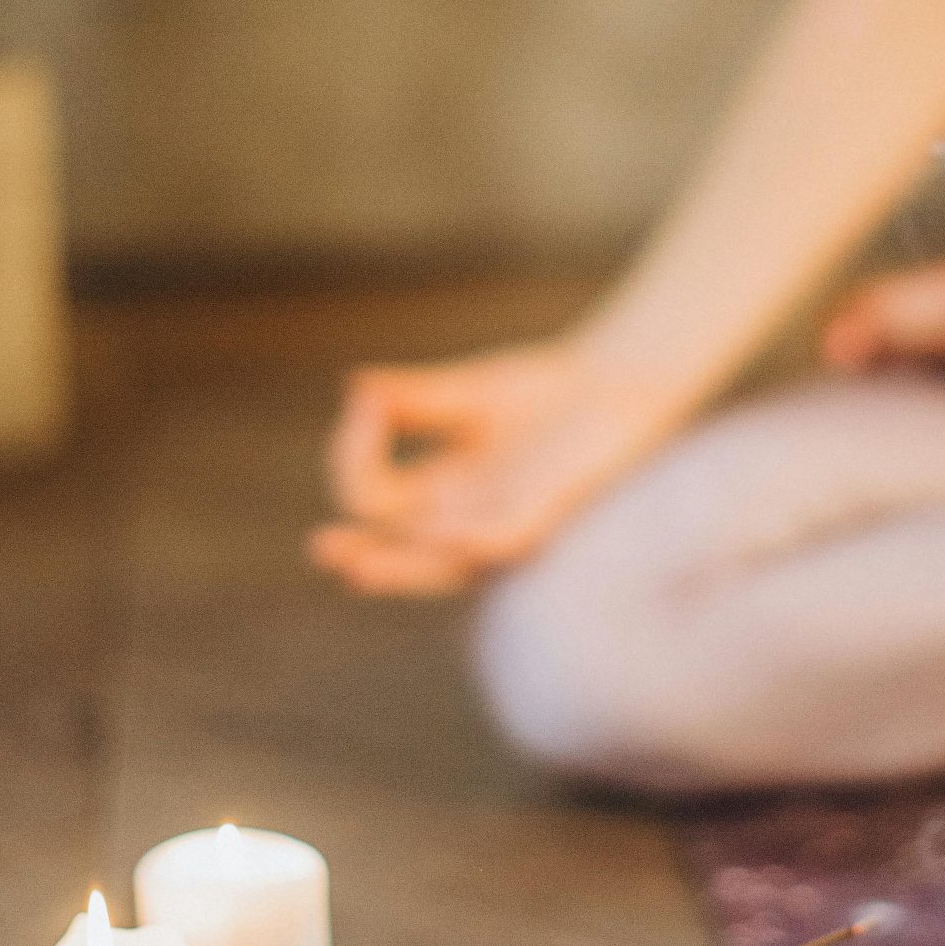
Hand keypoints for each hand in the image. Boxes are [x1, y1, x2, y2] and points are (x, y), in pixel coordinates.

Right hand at [309, 337, 684, 595]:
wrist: (619, 382)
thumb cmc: (550, 394)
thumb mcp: (469, 393)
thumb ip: (416, 397)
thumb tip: (353, 387)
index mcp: (442, 493)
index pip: (377, 500)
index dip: (354, 457)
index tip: (362, 401)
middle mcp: (468, 519)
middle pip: (403, 553)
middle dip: (363, 555)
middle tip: (325, 551)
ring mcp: (508, 523)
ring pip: (445, 561)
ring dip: (405, 563)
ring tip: (362, 563)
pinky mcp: (549, 514)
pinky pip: (506, 541)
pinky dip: (474, 541)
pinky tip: (447, 532)